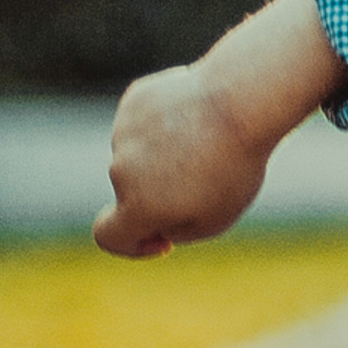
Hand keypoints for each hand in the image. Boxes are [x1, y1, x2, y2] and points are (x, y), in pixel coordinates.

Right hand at [92, 0, 346, 256]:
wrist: (241, 103)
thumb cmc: (234, 167)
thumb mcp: (216, 219)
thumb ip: (176, 230)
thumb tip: (153, 222)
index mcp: (137, 207)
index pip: (107, 236)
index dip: (131, 246)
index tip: (163, 240)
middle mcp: (120, 170)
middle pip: (136, 191)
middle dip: (164, 191)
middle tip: (211, 174)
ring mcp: (123, 131)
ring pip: (143, 153)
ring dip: (169, 153)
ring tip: (209, 140)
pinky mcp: (135, 100)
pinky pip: (148, 121)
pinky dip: (169, 122)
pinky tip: (200, 114)